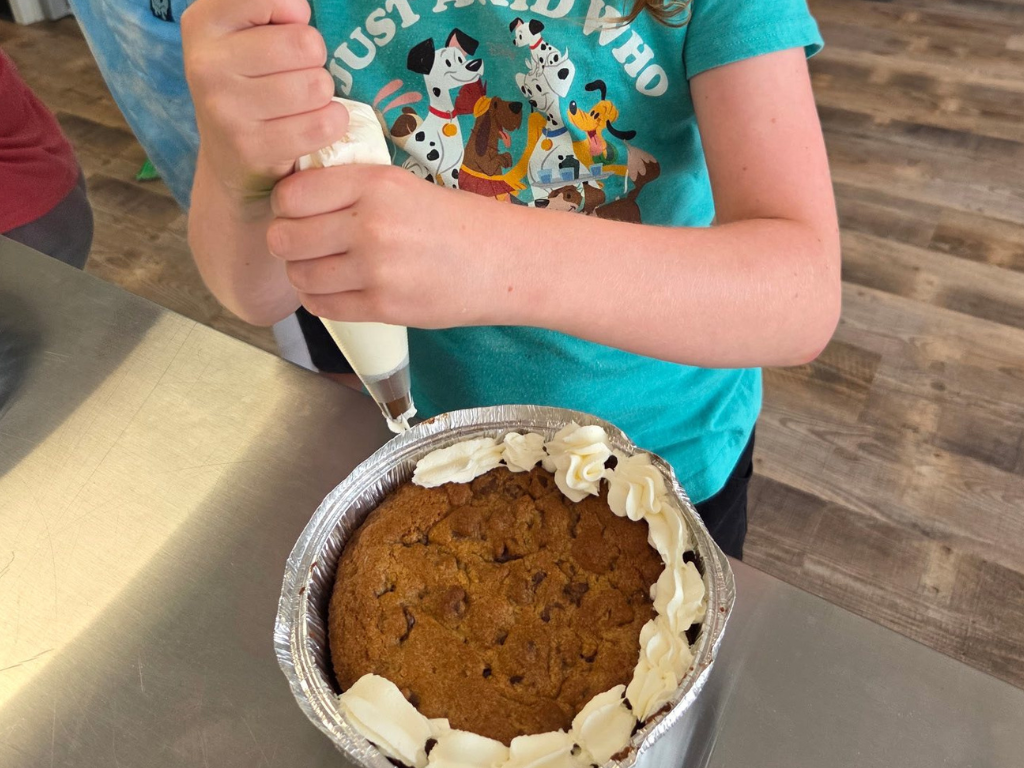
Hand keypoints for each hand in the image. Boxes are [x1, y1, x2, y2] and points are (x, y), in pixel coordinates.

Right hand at [181, 0, 347, 201]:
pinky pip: (322, 124)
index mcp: (203, 22)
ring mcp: (225, 109)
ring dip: (322, 94)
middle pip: (305, 44)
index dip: (294, 14)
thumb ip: (270, 9)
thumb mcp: (245, 35)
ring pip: (317, 85)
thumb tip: (301, 10)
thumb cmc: (250, 84)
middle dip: (314, 59)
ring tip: (302, 102)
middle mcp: (206, 64)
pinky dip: (332, 123)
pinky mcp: (251, 148)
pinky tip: (313, 123)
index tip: (283, 31)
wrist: (231, 160)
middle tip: (297, 74)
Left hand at [266, 165, 514, 327]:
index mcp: (374, 184)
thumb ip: (351, 190)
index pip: (292, 194)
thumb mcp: (403, 185)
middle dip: (288, 242)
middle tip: (303, 244)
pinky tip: (335, 291)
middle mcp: (371, 224)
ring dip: (303, 275)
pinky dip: (320, 301)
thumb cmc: (456, 223)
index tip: (297, 211)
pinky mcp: (384, 306)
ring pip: (300, 276)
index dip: (286, 206)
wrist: (504, 261)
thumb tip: (295, 199)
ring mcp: (377, 269)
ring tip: (322, 269)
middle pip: (286, 238)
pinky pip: (324, 307)